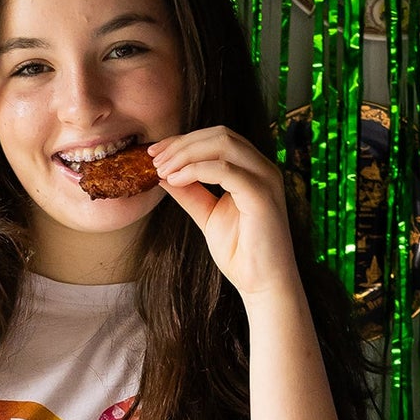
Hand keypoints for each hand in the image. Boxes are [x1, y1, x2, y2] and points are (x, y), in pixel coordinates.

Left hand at [149, 128, 297, 300]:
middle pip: (219, 134)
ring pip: (223, 144)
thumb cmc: (241, 253)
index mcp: (252, 169)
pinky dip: (196, 170)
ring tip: (162, 170)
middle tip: (154, 159)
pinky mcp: (262, 196)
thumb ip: (191, 193)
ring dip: (186, 154)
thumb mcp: (208, 216)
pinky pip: (225, 170)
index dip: (183, 140)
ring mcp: (265, 179)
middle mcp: (262, 168)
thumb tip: (164, 175)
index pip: (217, 138)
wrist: (263, 285)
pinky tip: (176, 181)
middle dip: (182, 143)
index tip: (155, 152)